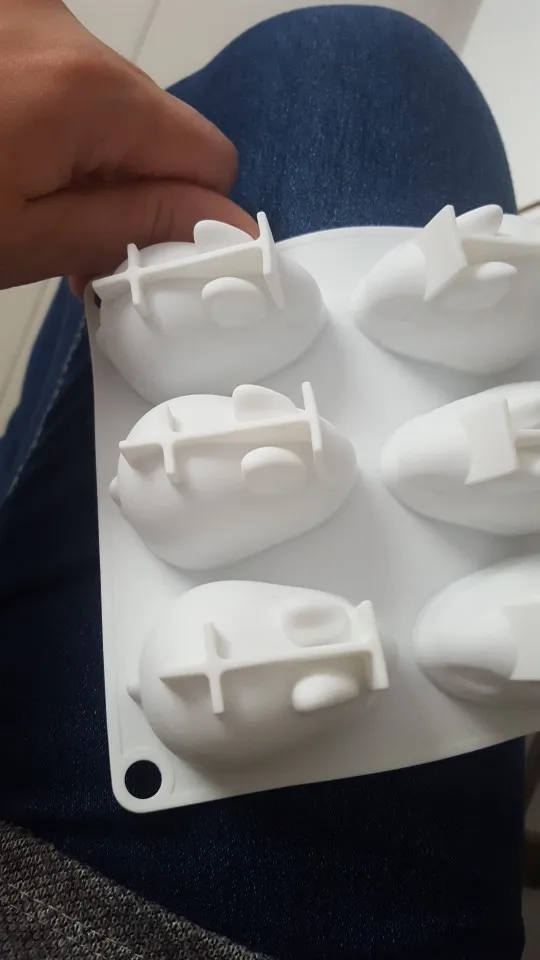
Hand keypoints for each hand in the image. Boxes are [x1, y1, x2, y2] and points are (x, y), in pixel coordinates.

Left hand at [0, 0, 255, 293]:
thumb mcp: (29, 239)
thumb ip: (135, 225)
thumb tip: (228, 226)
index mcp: (90, 90)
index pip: (210, 155)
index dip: (194, 216)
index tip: (151, 260)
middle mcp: (73, 33)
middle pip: (161, 128)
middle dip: (134, 189)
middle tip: (76, 247)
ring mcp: (37, 15)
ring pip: (115, 103)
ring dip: (93, 157)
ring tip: (29, 200)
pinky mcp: (12, 17)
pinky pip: (72, 78)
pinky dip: (60, 122)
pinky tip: (16, 156)